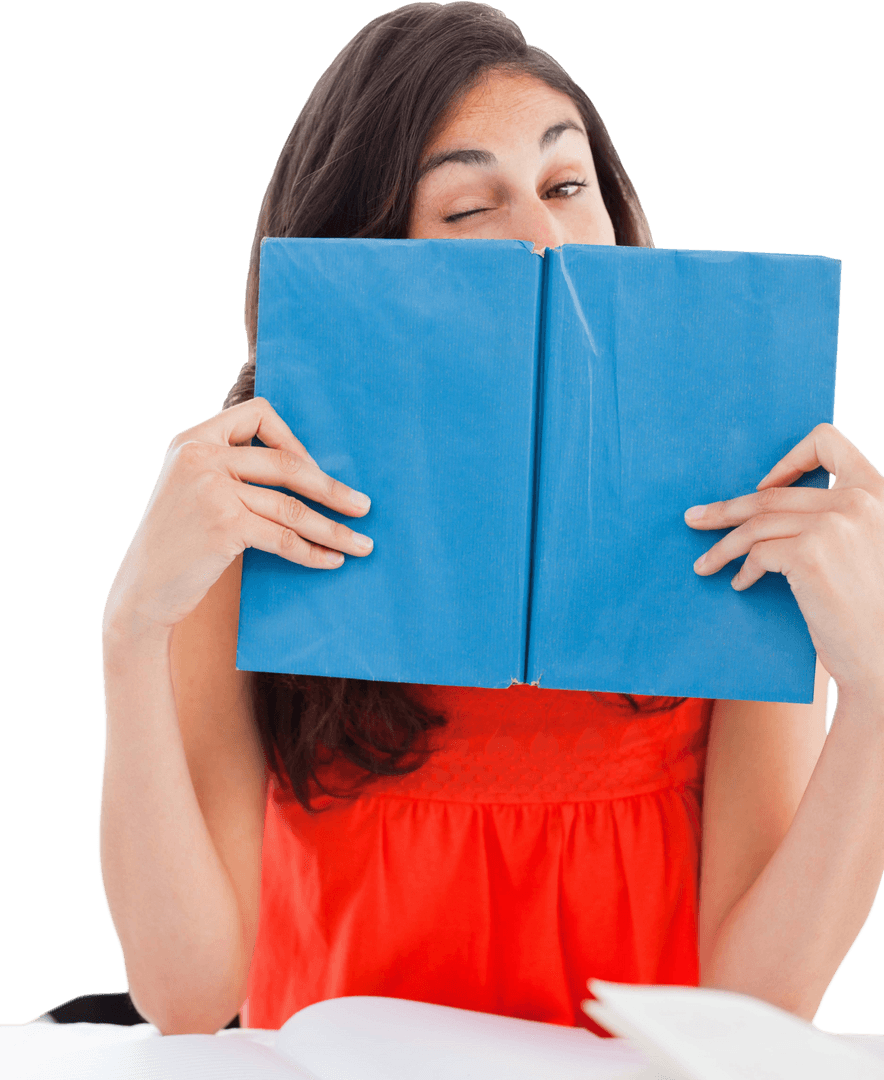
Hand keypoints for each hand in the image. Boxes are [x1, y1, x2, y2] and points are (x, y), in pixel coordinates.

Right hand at [103, 397, 374, 638]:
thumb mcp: (193, 489)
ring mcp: (211, 490)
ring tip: (362, 544)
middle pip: (286, 464)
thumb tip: (308, 471)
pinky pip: (284, 536)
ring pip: (291, 506)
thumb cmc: (178, 543)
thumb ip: (232, 469)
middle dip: (332, 489)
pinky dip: (313, 551)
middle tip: (364, 507)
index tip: (315, 470)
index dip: (294, 439)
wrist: (143, 590)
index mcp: (193, 440)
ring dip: (333, 528)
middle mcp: (200, 457)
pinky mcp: (223, 525)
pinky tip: (332, 562)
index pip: (257, 415)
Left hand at [685, 423, 883, 697]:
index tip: (762, 485)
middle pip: (774, 495)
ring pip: (757, 523)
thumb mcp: (872, 551)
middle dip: (727, 510)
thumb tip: (776, 513)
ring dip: (723, 544)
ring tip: (704, 563)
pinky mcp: (811, 554)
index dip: (789, 459)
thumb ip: (842, 522)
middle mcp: (860, 500)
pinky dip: (741, 568)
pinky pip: (758, 552)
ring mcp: (836, 524)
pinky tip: (739, 584)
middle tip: (695, 519)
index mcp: (880, 493)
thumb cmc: (877, 616)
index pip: (829, 442)